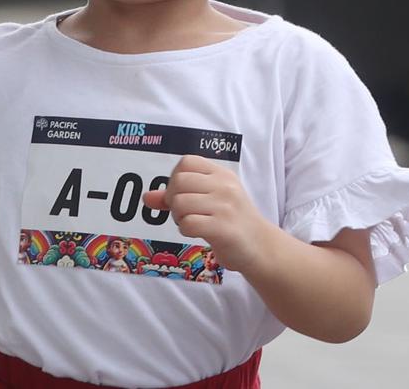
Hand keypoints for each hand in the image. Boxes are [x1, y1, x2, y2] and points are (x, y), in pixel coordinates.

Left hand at [142, 155, 267, 271]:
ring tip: (192, 223)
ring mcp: (225, 206)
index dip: (176, 178)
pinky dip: (185, 230)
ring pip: (180, 203)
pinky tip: (197, 232)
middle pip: (179, 181)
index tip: (182, 193)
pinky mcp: (224, 228)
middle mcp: (225, 186)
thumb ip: (177, 196)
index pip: (187, 161)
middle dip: (173, 199)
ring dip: (178, 217)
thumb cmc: (230, 221)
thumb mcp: (208, 200)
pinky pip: (188, 223)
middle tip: (185, 213)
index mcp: (221, 174)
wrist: (261, 247)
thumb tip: (147, 197)